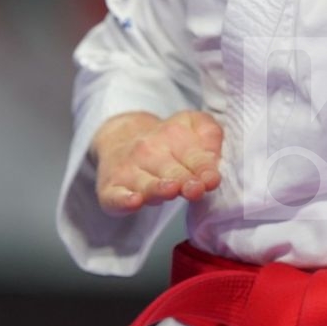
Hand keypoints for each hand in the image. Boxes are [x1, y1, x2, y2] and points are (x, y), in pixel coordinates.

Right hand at [92, 109, 223, 213]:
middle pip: (170, 170)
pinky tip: (134, 201)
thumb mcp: (191, 124)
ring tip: (171, 190)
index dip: (204, 168)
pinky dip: (124, 200)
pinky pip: (115, 196)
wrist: (119, 138)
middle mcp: (148, 152)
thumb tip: (216, 152)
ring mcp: (128, 172)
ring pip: (145, 183)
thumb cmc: (165, 141)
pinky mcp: (110, 190)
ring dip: (158, 188)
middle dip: (184, 180)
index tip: (212, 179)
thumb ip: (209, 132)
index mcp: (173, 136)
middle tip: (196, 188)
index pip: (193, 155)